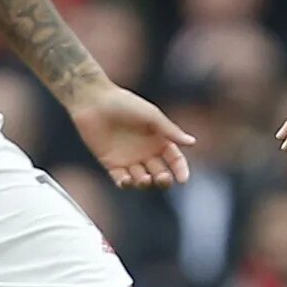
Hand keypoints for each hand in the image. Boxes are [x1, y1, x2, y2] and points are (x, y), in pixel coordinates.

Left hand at [70, 87, 195, 189]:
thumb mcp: (151, 116)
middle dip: (164, 180)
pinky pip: (121, 180)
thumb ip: (170, 131)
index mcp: (159, 140)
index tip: (183, 179)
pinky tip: (127, 180)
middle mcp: (146, 152)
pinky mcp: (111, 164)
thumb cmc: (125, 104)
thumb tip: (192, 142)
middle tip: (162, 178)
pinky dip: (125, 184)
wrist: (94, 102)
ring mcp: (129, 159)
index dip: (180, 170)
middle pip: (160, 173)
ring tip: (144, 179)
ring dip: (145, 183)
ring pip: (142, 180)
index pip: (174, 159)